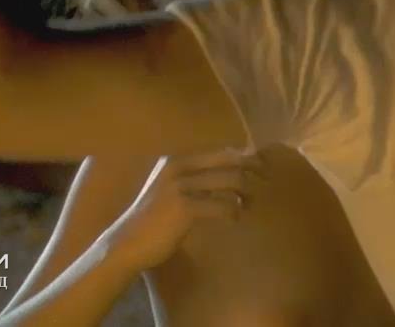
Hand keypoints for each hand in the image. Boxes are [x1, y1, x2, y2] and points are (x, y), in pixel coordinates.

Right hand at [104, 151, 262, 270]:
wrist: (128, 243)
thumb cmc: (153, 220)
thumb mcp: (171, 191)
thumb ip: (195, 180)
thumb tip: (231, 176)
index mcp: (176, 160)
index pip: (220, 152)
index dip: (244, 158)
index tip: (260, 169)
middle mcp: (178, 166)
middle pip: (230, 160)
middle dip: (252, 170)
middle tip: (266, 183)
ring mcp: (181, 185)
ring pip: (230, 181)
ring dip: (246, 194)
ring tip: (249, 205)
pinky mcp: (184, 206)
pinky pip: (223, 205)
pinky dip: (234, 212)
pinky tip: (235, 219)